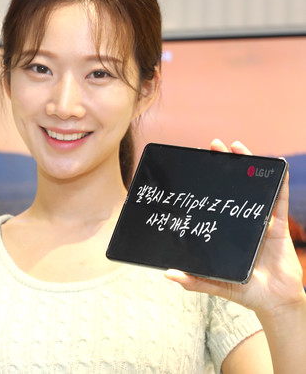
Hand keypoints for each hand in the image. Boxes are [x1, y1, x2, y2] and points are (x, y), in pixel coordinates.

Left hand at [165, 140, 305, 316]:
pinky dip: (279, 182)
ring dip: (248, 164)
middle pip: (231, 186)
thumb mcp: (214, 285)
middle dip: (223, 164)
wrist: (274, 302)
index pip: (212, 200)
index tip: (193, 163)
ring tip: (237, 146)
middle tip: (213, 145)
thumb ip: (194, 280)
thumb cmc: (244, 290)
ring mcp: (259, 221)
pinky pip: (279, 200)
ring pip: (254, 187)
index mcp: (222, 229)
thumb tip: (168, 274)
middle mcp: (239, 221)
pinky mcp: (278, 226)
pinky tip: (276, 167)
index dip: (205, 182)